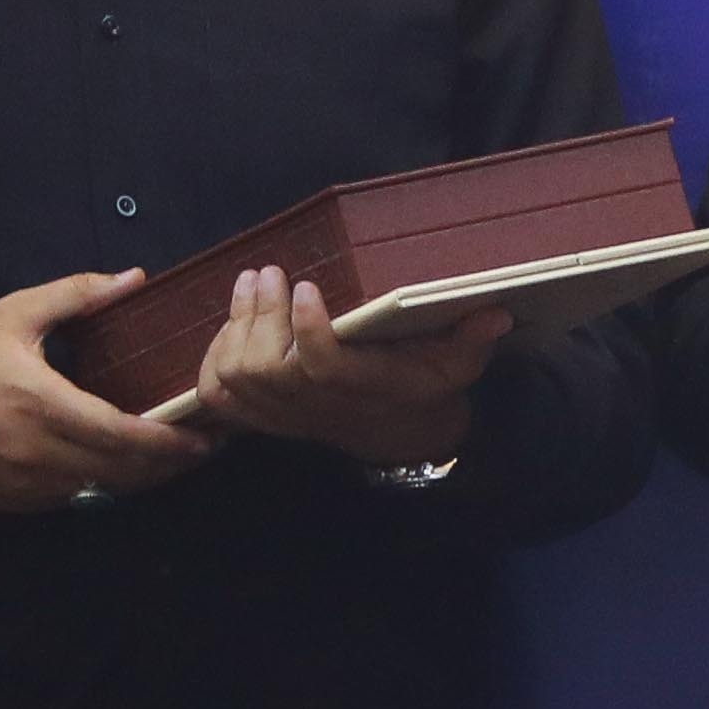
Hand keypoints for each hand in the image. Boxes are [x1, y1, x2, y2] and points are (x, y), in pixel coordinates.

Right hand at [0, 269, 218, 512]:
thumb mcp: (13, 315)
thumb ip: (77, 295)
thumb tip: (135, 278)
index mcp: (39, 404)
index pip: (122, 435)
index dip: (170, 442)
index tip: (204, 438)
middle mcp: (35, 452)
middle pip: (123, 471)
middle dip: (169, 463)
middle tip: (202, 447)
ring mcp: (24, 484)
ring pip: (103, 490)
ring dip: (141, 477)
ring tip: (172, 456)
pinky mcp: (14, 502)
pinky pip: (75, 498)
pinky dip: (104, 484)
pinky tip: (123, 465)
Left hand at [191, 262, 503, 469]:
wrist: (400, 434)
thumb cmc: (427, 385)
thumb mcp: (459, 363)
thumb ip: (473, 339)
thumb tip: (495, 314)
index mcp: (367, 389)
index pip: (324, 367)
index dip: (308, 330)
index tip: (308, 287)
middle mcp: (320, 407)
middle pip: (265, 369)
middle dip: (261, 316)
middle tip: (270, 273)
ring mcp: (286, 415)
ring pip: (237, 377)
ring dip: (237, 326)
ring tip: (252, 284)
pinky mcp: (264, 416)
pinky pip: (219, 396)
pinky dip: (213, 359)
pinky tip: (230, 324)